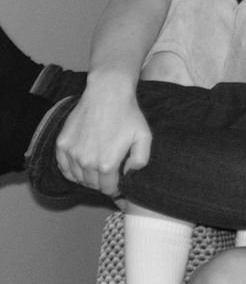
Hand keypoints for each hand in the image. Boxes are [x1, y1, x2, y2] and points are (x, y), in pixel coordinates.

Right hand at [54, 78, 151, 196]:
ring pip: (77, 178)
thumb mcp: (144, 138)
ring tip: (98, 170)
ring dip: (87, 178)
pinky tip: (81, 167)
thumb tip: (129, 175)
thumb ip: (139, 161)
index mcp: (107, 164)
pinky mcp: (62, 144)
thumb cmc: (128, 115)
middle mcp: (86, 162)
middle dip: (103, 183)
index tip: (119, 185)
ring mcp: (72, 153)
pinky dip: (71, 171)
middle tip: (110, 176)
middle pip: (92, 185)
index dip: (115, 189)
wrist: (107, 94)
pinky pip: (63, 167)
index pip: (107, 189)